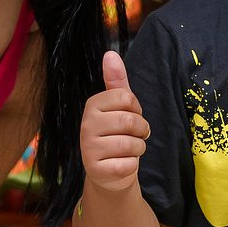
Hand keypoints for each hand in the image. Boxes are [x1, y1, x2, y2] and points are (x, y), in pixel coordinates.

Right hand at [80, 51, 149, 192]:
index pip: (126, 98)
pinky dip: (132, 165)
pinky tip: (122, 164)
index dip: (137, 109)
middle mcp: (86, 125)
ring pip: (131, 144)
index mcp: (92, 105)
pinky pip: (128, 164)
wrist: (110, 173)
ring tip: (128, 150)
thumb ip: (116, 81)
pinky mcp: (96, 170)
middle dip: (141, 130)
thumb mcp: (119, 107)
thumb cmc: (117, 135)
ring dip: (138, 148)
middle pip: (130, 120)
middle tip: (134, 135)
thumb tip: (110, 54)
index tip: (130, 117)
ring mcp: (88, 149)